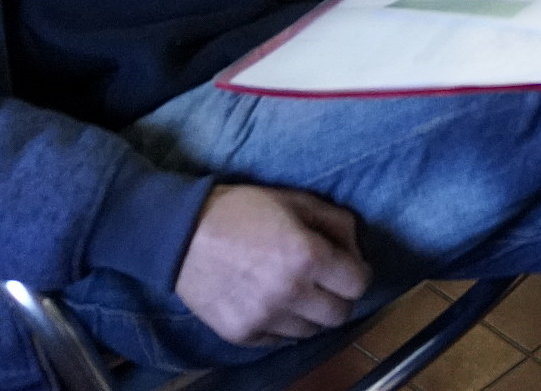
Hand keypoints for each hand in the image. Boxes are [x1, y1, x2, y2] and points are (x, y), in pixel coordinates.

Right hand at [174, 185, 369, 346]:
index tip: (349, 268)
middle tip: (325, 283)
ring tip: (295, 292)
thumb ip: (337, 224)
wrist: (181, 235)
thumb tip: (357, 252)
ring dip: (311, 314)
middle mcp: (290, 293)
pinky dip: (282, 325)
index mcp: (307, 256)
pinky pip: (279, 340)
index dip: (358, 274)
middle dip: (339, 298)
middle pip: (339, 315)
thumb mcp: (297, 201)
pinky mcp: (241, 334)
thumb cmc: (243, 211)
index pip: (359, 285)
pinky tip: (270, 302)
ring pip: (311, 332)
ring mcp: (264, 318)